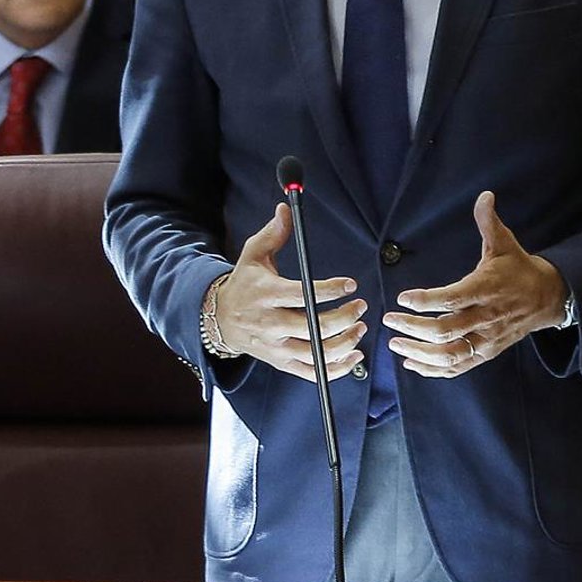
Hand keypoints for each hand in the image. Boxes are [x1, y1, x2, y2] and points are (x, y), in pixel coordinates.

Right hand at [213, 202, 366, 382]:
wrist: (221, 319)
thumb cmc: (244, 284)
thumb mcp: (253, 254)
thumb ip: (274, 233)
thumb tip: (286, 208)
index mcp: (266, 295)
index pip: (303, 295)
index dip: (330, 290)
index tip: (349, 284)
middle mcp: (271, 324)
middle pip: (315, 327)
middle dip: (345, 317)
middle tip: (360, 305)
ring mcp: (277, 347)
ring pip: (318, 353)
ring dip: (346, 342)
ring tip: (359, 327)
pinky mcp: (282, 363)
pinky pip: (314, 373)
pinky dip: (338, 369)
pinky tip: (353, 354)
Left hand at [381, 190, 568, 377]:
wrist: (549, 298)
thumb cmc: (519, 269)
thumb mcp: (506, 243)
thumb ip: (489, 222)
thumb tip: (484, 195)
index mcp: (487, 289)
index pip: (453, 299)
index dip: (426, 300)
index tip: (402, 298)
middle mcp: (486, 317)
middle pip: (446, 330)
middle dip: (413, 328)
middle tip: (389, 320)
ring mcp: (486, 339)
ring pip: (450, 355)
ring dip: (419, 353)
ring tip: (395, 344)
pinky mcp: (486, 353)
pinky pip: (458, 367)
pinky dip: (434, 369)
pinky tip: (412, 362)